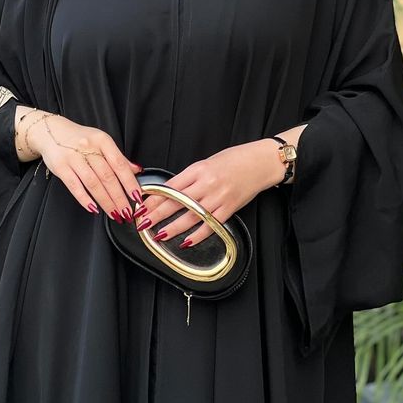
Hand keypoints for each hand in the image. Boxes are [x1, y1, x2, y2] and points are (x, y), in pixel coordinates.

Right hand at [30, 114, 143, 224]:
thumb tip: (136, 170)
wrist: (51, 131)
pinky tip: (94, 209)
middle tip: (127, 212)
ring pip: (93, 183)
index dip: (129, 182)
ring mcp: (73, 157)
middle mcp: (88, 148)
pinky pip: (75, 186)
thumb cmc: (80, 138)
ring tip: (114, 213)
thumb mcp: (101, 141)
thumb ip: (117, 156)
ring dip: (105, 201)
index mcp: (102, 140)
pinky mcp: (60, 167)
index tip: (136, 196)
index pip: (119, 164)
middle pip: (107, 176)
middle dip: (119, 197)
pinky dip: (85, 199)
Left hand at [139, 140, 284, 246]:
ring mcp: (218, 197)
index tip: (142, 206)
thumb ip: (190, 177)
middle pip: (176, 202)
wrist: (260, 162)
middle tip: (143, 223)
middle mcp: (206, 183)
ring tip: (159, 235)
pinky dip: (197, 235)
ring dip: (173, 227)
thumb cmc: (234, 160)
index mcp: (198, 169)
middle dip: (156, 214)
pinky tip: (186, 242)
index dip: (153, 198)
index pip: (170, 186)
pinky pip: (210, 225)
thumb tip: (170, 191)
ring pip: (191, 216)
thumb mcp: (207, 162)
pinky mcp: (229, 209)